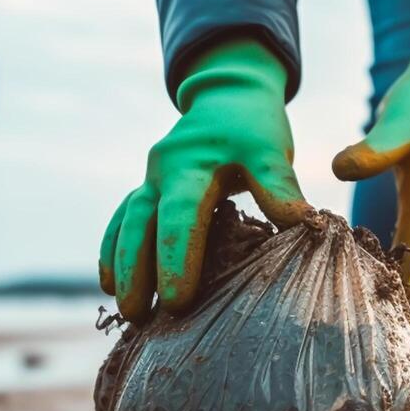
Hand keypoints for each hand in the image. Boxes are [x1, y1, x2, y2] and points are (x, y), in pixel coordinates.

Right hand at [100, 39, 313, 321]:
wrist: (228, 95)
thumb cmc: (253, 128)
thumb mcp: (269, 148)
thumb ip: (278, 184)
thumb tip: (301, 222)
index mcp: (191, 163)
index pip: (181, 215)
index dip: (177, 257)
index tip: (177, 300)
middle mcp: (161, 173)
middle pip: (141, 223)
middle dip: (137, 270)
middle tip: (139, 315)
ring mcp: (150, 180)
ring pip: (126, 224)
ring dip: (121, 266)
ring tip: (126, 311)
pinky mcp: (147, 189)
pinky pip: (121, 220)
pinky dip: (112, 249)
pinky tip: (109, 283)